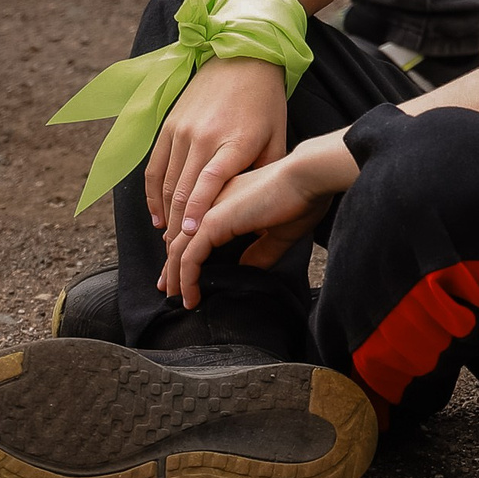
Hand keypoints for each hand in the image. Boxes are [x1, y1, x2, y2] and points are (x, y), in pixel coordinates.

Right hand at [145, 55, 288, 249]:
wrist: (240, 58)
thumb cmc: (265, 103)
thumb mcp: (276, 137)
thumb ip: (265, 172)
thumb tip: (259, 207)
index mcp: (233, 141)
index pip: (209, 182)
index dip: (198, 211)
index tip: (190, 235)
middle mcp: (202, 136)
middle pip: (183, 189)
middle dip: (178, 226)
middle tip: (177, 254)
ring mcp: (181, 130)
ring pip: (166, 181)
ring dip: (165, 213)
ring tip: (170, 240)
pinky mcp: (168, 125)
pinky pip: (154, 166)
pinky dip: (153, 194)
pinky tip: (159, 215)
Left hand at [160, 151, 334, 308]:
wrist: (308, 177)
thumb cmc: (303, 197)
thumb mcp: (279, 231)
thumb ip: (261, 250)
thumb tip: (247, 267)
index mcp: (227, 199)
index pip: (196, 231)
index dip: (188, 254)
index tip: (185, 275)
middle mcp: (211, 202)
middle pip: (180, 239)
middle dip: (172, 268)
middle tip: (170, 291)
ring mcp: (209, 211)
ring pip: (179, 250)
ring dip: (175, 278)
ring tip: (177, 300)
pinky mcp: (212, 222)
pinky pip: (189, 257)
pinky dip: (186, 279)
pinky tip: (191, 297)